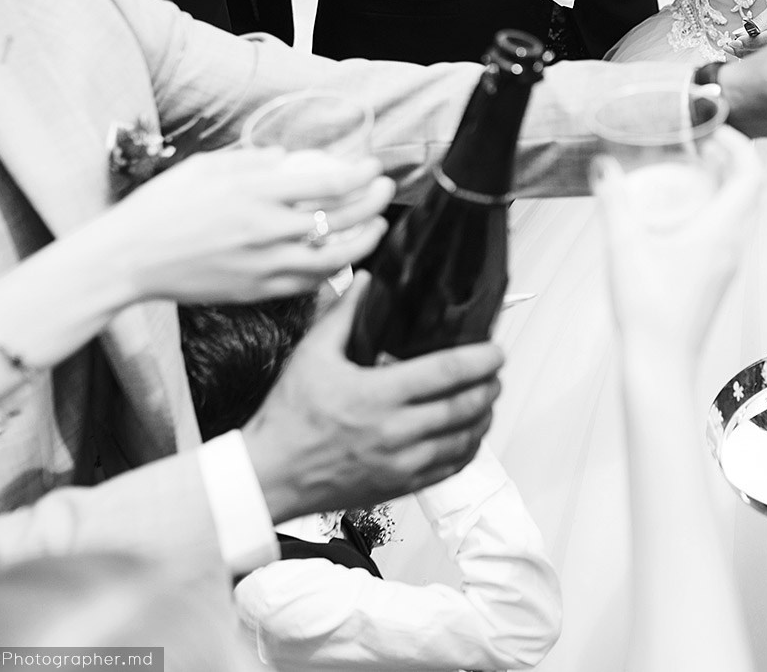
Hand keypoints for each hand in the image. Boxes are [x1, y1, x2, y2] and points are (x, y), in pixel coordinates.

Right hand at [81, 148, 392, 303]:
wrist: (128, 260)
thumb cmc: (161, 208)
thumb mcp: (204, 167)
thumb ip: (250, 160)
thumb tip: (286, 157)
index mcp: (255, 191)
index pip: (330, 182)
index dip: (361, 174)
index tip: (372, 165)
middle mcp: (267, 229)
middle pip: (342, 217)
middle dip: (374, 201)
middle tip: (385, 188)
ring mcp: (265, 264)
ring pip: (335, 256)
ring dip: (365, 239)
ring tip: (377, 225)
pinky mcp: (257, 291)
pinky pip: (309, 283)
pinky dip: (334, 270)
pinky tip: (343, 257)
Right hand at [244, 274, 503, 520]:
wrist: (270, 475)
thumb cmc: (288, 417)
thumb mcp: (311, 355)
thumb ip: (344, 314)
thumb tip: (367, 279)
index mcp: (376, 395)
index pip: (446, 372)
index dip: (480, 359)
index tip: (496, 350)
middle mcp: (395, 432)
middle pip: (464, 406)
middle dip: (489, 386)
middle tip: (496, 371)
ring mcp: (400, 463)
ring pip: (464, 439)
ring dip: (484, 417)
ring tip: (488, 398)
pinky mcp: (400, 486)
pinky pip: (450, 468)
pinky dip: (469, 449)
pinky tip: (470, 434)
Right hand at [597, 127, 763, 353]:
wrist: (659, 364)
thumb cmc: (649, 312)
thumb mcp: (624, 246)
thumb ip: (613, 200)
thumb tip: (603, 166)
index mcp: (722, 232)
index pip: (752, 174)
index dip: (739, 145)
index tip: (713, 131)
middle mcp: (734, 246)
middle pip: (752, 191)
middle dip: (732, 161)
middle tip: (701, 147)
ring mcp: (729, 264)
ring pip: (743, 213)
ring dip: (726, 186)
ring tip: (692, 174)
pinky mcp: (717, 279)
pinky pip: (730, 233)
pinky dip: (716, 210)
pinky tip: (681, 216)